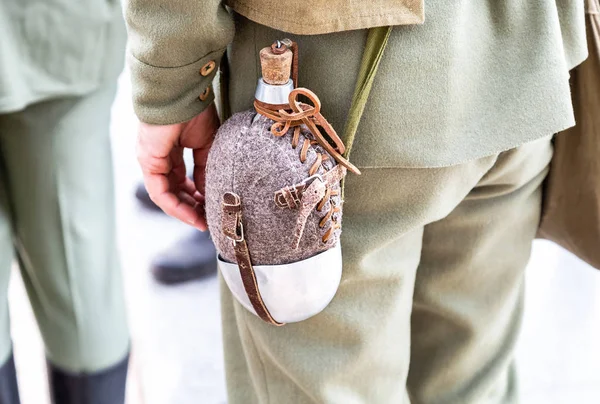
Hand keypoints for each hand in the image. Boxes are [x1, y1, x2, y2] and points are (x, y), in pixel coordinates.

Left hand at [136, 104, 219, 230]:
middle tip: (207, 220)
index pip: (181, 180)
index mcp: (171, 150)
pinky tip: (191, 214)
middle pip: (173, 190)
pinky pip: (161, 193)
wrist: (182, 92)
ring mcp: (151, 161)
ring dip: (184, 211)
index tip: (211, 207)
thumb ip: (205, 169)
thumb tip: (207, 192)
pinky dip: (176, 206)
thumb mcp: (207, 145)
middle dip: (191, 207)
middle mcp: (158, 157)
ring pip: (166, 195)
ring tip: (201, 222)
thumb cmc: (195, 111)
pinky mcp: (148, 163)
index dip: (196, 196)